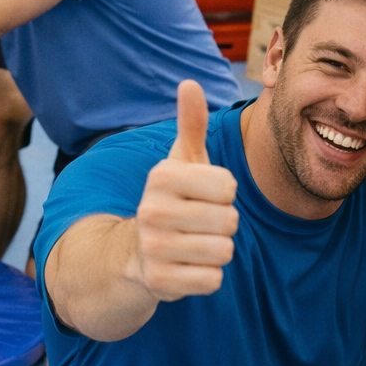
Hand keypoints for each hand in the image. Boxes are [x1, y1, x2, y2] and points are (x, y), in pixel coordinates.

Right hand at [130, 80, 237, 301]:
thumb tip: (189, 83)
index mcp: (161, 176)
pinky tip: (188, 266)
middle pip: (229, 221)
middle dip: (222, 224)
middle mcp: (151, 211)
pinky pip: (213, 280)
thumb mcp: (180, 161)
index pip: (228, 187)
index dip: (224, 193)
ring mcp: (154, 248)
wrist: (135, 252)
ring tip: (194, 243)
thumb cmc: (172, 199)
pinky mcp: (160, 282)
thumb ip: (191, 123)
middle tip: (198, 223)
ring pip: (224, 251)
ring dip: (217, 250)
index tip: (202, 195)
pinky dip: (207, 276)